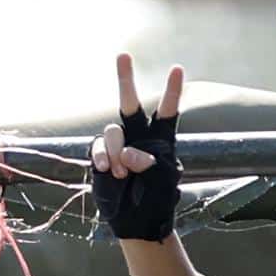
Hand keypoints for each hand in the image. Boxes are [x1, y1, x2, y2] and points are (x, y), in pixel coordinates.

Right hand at [89, 53, 183, 241]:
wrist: (136, 221)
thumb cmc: (157, 199)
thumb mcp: (162, 180)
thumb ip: (148, 162)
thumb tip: (126, 153)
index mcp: (160, 138)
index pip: (167, 111)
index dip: (171, 91)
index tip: (176, 69)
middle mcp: (138, 136)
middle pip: (129, 104)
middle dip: (125, 79)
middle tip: (123, 55)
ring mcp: (117, 147)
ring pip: (113, 132)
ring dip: (117, 152)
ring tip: (122, 173)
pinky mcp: (101, 158)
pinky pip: (98, 149)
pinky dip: (103, 158)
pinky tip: (107, 170)